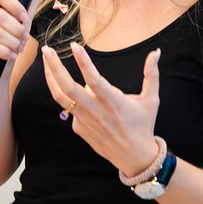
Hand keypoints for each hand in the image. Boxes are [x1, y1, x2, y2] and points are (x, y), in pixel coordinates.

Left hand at [41, 42, 161, 176]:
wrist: (135, 157)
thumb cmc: (144, 125)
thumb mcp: (151, 100)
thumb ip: (152, 74)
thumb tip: (156, 53)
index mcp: (113, 101)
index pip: (94, 79)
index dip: (83, 62)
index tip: (74, 46)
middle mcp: (96, 111)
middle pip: (68, 88)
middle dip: (54, 67)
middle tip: (46, 50)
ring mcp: (84, 121)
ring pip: (61, 97)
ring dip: (51, 78)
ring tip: (46, 61)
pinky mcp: (79, 129)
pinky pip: (71, 108)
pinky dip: (72, 97)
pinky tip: (80, 94)